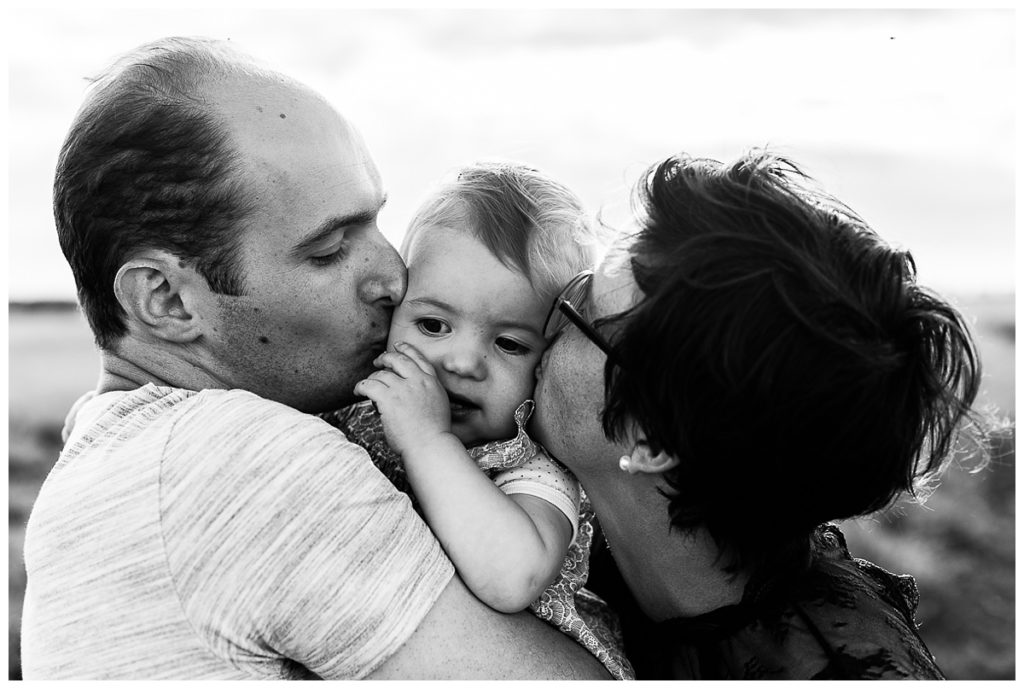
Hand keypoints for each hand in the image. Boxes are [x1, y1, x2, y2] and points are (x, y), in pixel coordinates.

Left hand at [354, 342, 452, 456]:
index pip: (418, 358)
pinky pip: (369, 385)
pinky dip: (361, 387)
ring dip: (372, 378)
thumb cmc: (434, 434)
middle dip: (386, 358)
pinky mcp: (389, 399)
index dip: (406, 349)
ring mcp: (403, 389)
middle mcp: (418, 381)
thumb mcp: (438, 406)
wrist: (430, 446)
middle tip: (378, 362)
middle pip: (398, 359)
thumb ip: (425, 394)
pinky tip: (358, 391)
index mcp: (432, 382)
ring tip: (366, 386)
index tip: (398, 345)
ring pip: (381, 374)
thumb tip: (407, 392)